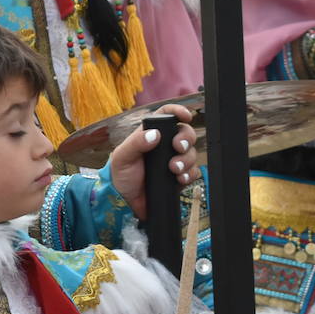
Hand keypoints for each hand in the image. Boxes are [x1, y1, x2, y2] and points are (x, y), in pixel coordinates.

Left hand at [110, 104, 198, 220]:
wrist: (126, 202)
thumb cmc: (121, 175)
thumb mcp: (122, 156)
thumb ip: (136, 143)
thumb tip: (154, 135)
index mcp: (150, 134)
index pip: (166, 115)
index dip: (178, 111)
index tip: (186, 116)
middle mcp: (164, 146)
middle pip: (185, 133)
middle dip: (186, 138)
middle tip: (178, 147)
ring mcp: (173, 160)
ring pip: (191, 153)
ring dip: (187, 160)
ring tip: (174, 169)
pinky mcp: (179, 176)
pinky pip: (193, 171)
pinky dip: (189, 174)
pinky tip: (179, 179)